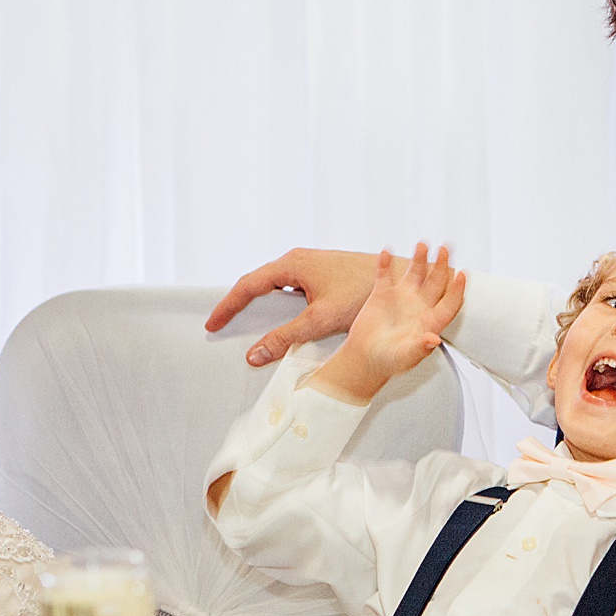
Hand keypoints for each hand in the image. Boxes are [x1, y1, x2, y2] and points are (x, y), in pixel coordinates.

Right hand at [205, 248, 406, 366]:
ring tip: (243, 321)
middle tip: (220, 323)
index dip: (227, 306)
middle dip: (238, 302)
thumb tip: (254, 355)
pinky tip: (282, 318)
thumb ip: (286, 338)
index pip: (248, 286)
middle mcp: (299, 260)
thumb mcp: (320, 320)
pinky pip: (292, 287)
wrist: (403, 277)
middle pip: (258, 282)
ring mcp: (312, 265)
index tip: (212, 324)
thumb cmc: (364, 293)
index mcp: (293, 264)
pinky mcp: (324, 274)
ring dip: (258, 301)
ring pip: (276, 285)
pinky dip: (279, 302)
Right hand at [308, 243, 465, 404]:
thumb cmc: (389, 362)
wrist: (365, 359)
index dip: (457, 289)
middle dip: (441, 265)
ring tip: (422, 244)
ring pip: (414, 273)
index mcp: (431, 321)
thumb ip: (420, 348)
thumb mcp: (406, 357)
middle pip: (436, 281)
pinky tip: (386, 252)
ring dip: (419, 258)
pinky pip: (384, 275)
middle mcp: (420, 306)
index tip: (463, 274)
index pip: (450, 302)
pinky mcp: (382, 294)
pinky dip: (384, 263)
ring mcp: (401, 298)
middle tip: (445, 248)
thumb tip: (434, 339)